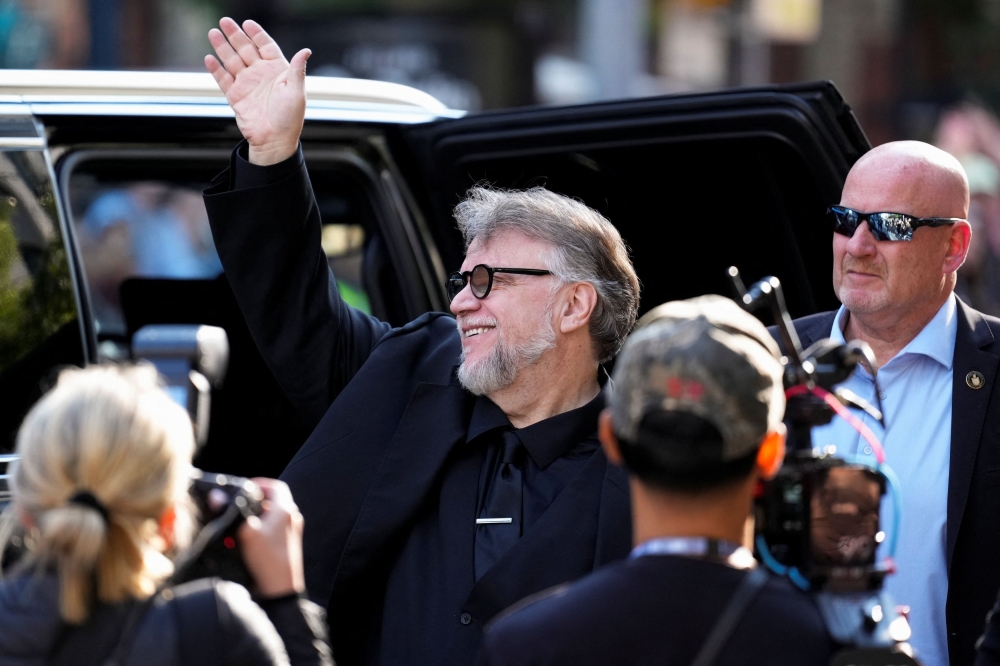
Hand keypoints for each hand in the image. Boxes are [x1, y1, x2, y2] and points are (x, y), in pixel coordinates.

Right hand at [205, 18, 310, 165]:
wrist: (274, 141)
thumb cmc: (289, 118)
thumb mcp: (297, 91)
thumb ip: (297, 69)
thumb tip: (306, 51)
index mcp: (278, 71)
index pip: (266, 46)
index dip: (257, 34)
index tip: (248, 23)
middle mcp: (261, 75)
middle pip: (246, 49)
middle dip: (236, 35)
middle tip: (225, 21)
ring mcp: (247, 84)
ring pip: (232, 61)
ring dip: (223, 47)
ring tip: (214, 33)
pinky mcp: (236, 96)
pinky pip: (223, 79)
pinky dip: (216, 69)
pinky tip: (210, 58)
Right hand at [237, 477, 305, 597]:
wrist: (280, 590)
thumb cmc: (267, 559)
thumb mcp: (246, 532)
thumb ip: (232, 512)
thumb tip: (216, 496)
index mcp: (285, 510)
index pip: (275, 487)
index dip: (260, 484)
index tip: (245, 488)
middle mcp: (291, 518)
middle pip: (272, 501)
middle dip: (254, 502)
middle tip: (238, 506)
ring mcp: (291, 532)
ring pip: (271, 516)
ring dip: (255, 517)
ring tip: (238, 524)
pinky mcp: (286, 545)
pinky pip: (272, 530)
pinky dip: (259, 530)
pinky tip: (244, 539)